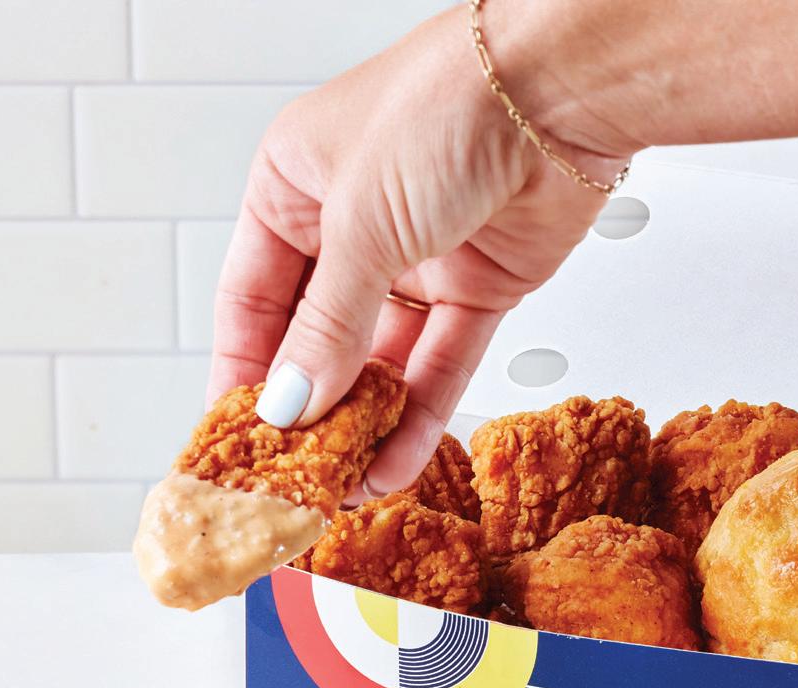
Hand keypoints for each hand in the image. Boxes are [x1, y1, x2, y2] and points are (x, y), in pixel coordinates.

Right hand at [207, 5, 627, 498]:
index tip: (234, 437)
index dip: (242, 371)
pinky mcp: (477, 289)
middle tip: (295, 475)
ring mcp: (417, 262)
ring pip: (381, 361)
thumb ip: (326, 324)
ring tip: (348, 486)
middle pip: (317, 339)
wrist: (563, 90)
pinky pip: (439, 364)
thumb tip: (291, 403)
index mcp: (294, 190)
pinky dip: (421, 413)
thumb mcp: (359, 223)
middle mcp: (352, 229)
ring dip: (366, 425)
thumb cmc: (446, 107)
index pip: (251, 299)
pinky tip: (397, 461)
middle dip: (309, 411)